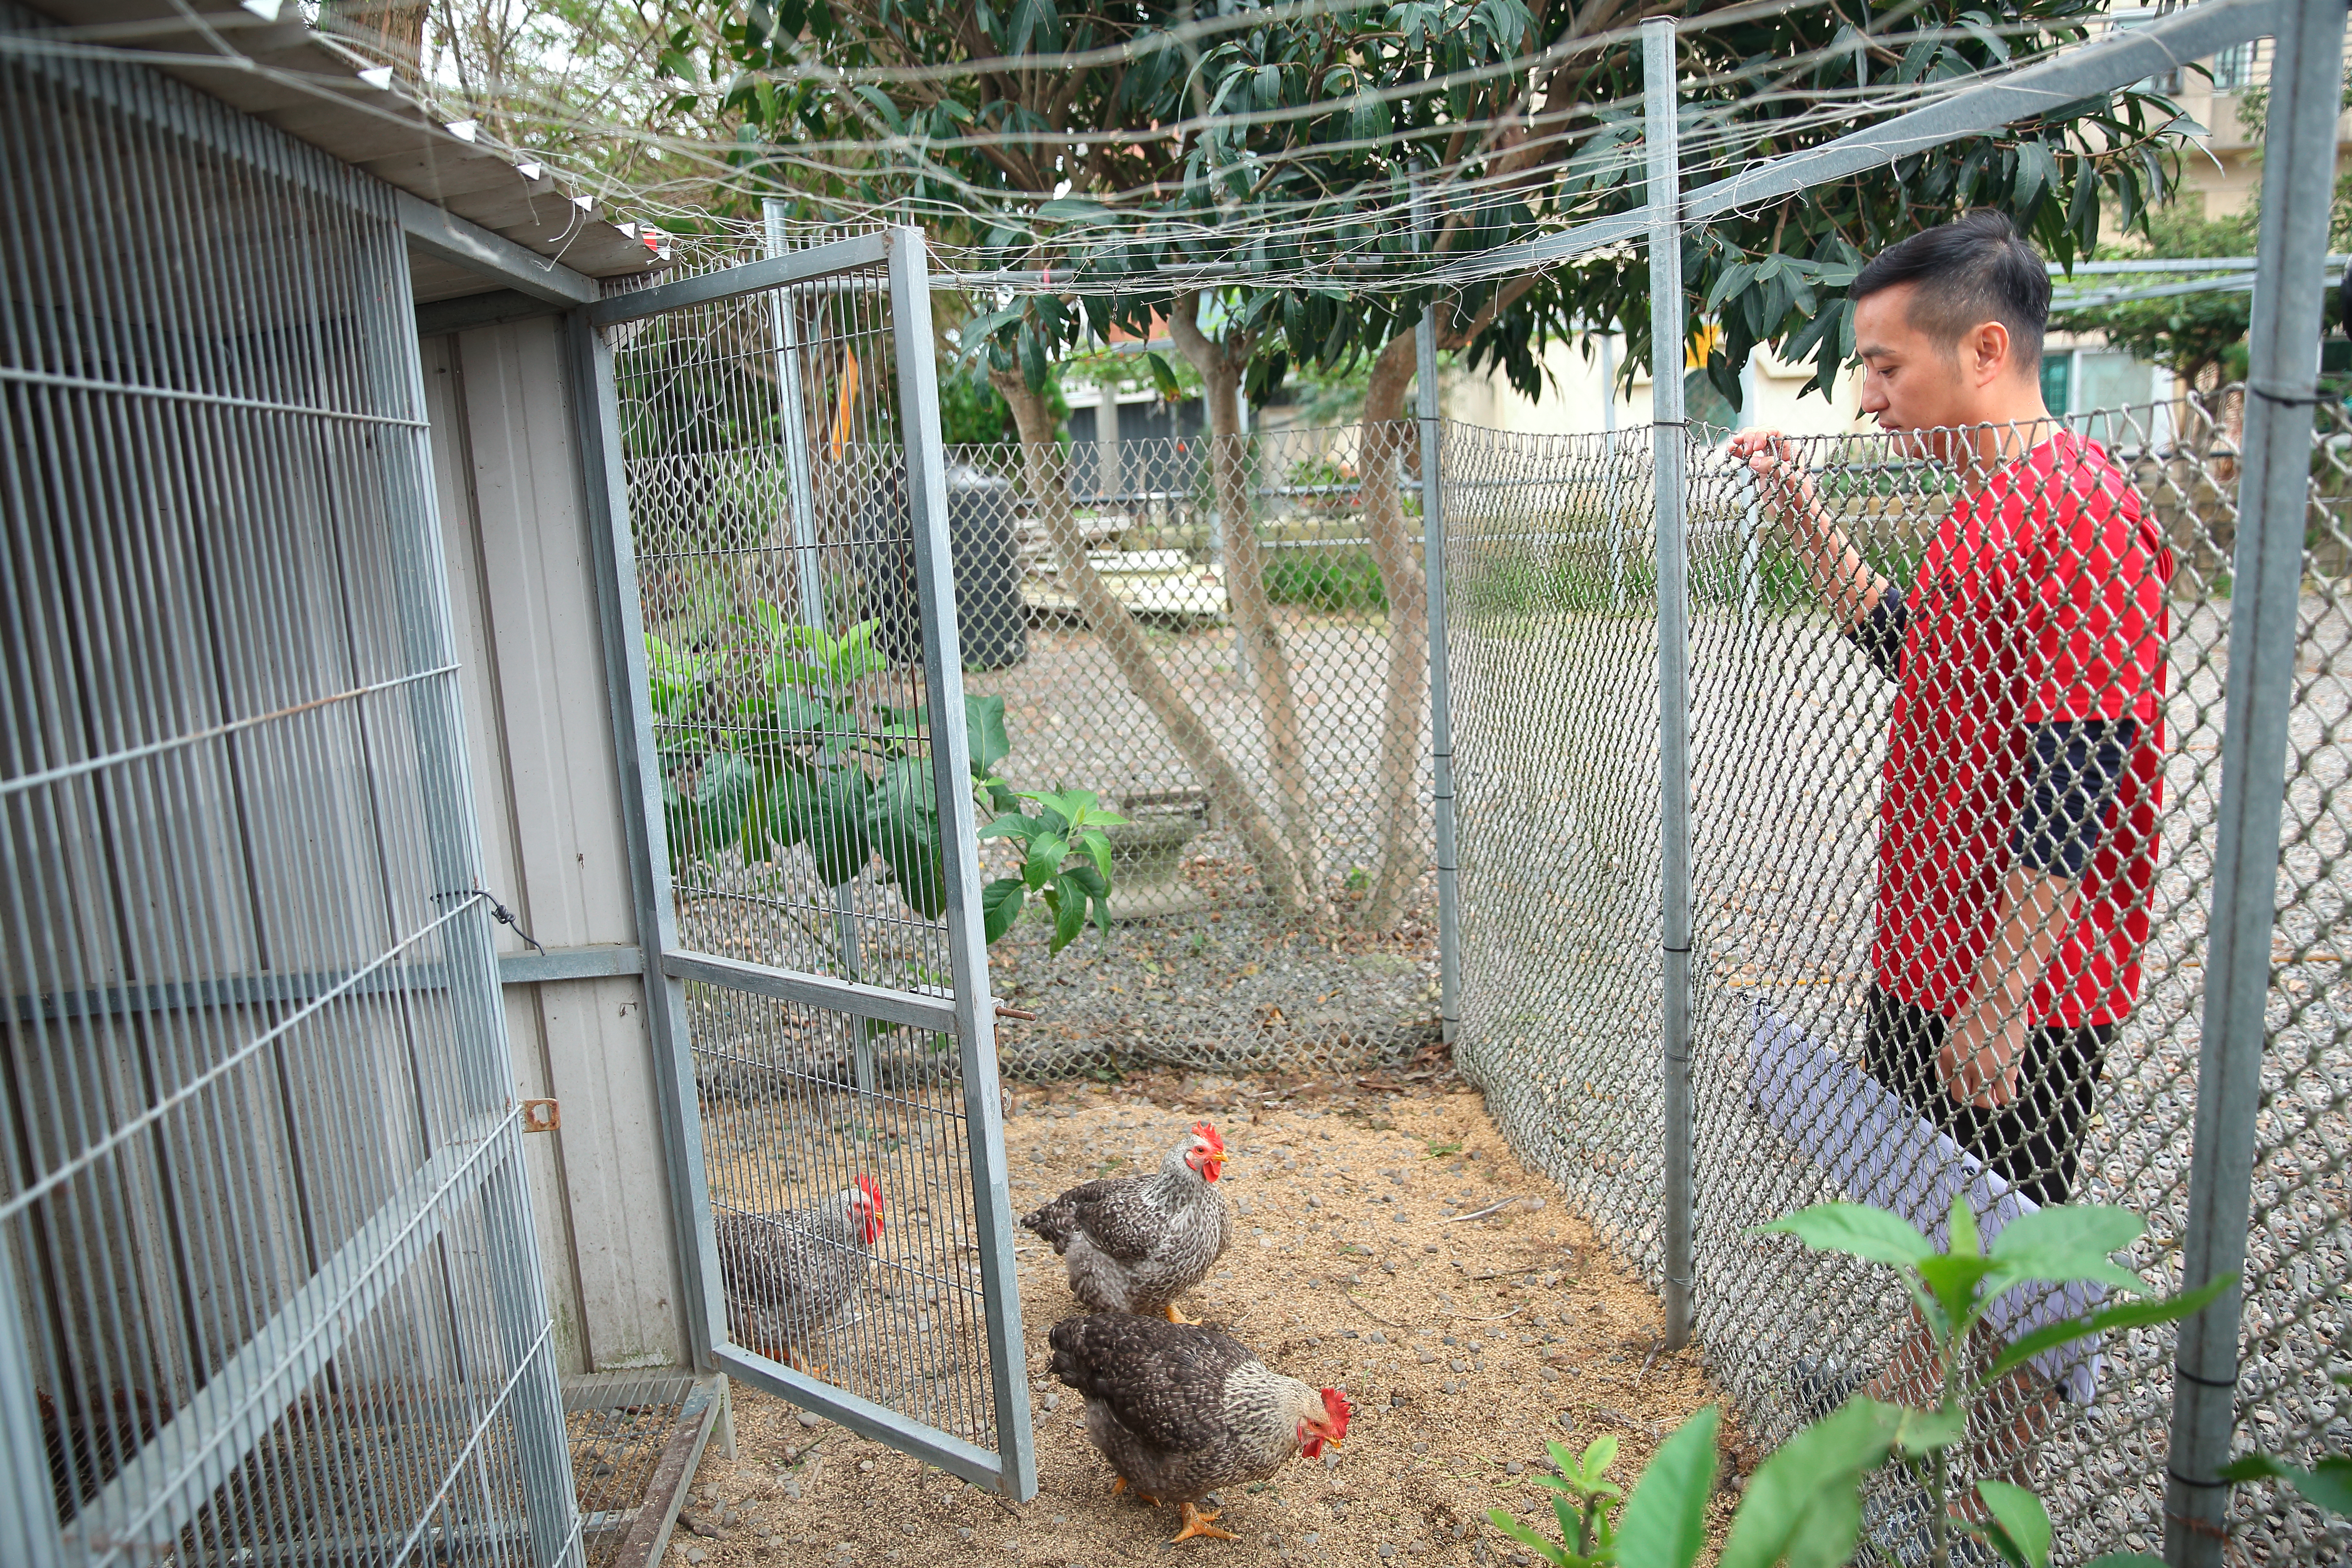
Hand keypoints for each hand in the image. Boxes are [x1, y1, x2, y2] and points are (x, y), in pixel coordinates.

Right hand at [1723, 427, 1819, 527]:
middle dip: (1750, 437)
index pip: (1774, 432)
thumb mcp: (1789, 479)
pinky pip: (1748, 456)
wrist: (1795, 514)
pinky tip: (1732, 451)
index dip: (1762, 434)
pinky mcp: (1759, 470)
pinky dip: (1739, 452)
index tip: (1756, 448)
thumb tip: (1753, 459)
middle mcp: (1778, 452)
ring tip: (1733, 446)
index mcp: (1789, 450)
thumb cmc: (1798, 497)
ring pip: (1752, 443)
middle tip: (1746, 450)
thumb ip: (1773, 466)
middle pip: (1761, 434)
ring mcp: (1768, 460)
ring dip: (1741, 441)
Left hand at [1939, 994, 2024, 1110]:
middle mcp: (1962, 1066)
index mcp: (1947, 1055)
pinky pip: (2004, 1097)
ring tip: (1996, 1092)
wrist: (1997, 998)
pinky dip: (2006, 1098)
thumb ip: (1952, 1049)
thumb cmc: (1977, 1008)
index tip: (1967, 1081)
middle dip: (1971, 1096)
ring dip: (1988, 1100)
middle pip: (1961, 1096)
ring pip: (1982, 1102)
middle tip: (1982, 1090)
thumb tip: (1954, 1065)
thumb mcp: (1954, 1029)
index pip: (1945, 1082)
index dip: (1957, 1083)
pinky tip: (2009, 1091)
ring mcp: (1983, 1070)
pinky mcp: (2004, 1071)